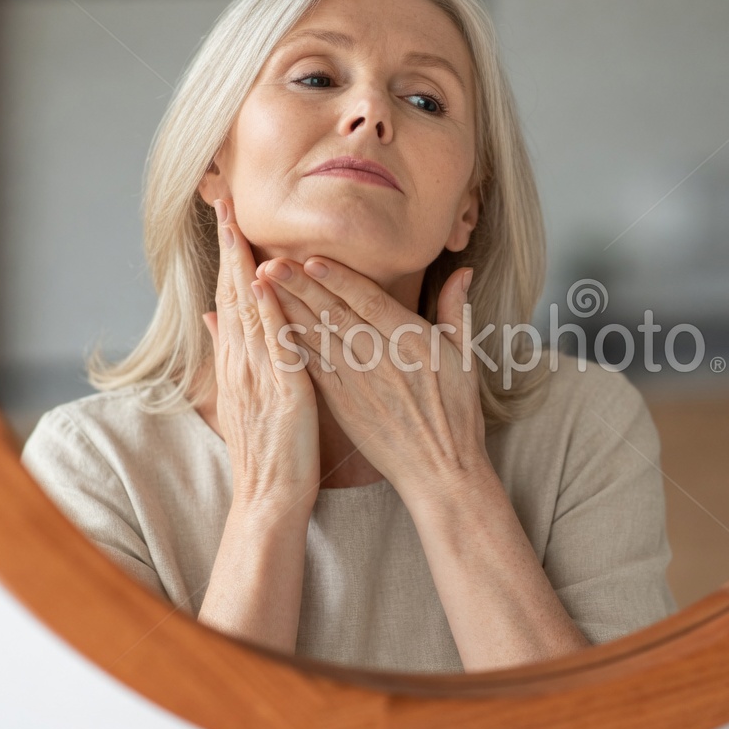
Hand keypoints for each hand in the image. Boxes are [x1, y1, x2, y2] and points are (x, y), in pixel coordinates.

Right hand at [203, 197, 320, 511]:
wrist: (269, 495)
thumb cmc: (265, 447)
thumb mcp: (243, 394)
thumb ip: (229, 351)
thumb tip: (210, 314)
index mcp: (238, 359)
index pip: (230, 295)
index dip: (227, 253)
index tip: (225, 214)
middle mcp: (242, 361)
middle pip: (232, 292)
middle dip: (229, 245)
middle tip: (225, 199)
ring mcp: (259, 374)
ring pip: (248, 310)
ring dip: (242, 266)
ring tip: (238, 224)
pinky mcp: (283, 390)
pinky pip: (275, 344)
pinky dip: (269, 312)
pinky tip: (267, 283)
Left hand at [257, 256, 488, 504]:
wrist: (439, 469)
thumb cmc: (456, 412)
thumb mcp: (465, 357)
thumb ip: (456, 311)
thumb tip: (462, 271)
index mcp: (414, 343)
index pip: (370, 303)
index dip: (339, 280)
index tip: (311, 259)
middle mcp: (382, 361)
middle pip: (336, 316)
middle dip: (301, 288)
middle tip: (271, 263)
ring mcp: (358, 384)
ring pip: (318, 340)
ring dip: (288, 312)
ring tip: (262, 287)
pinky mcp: (342, 404)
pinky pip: (312, 369)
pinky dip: (290, 346)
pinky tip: (270, 327)